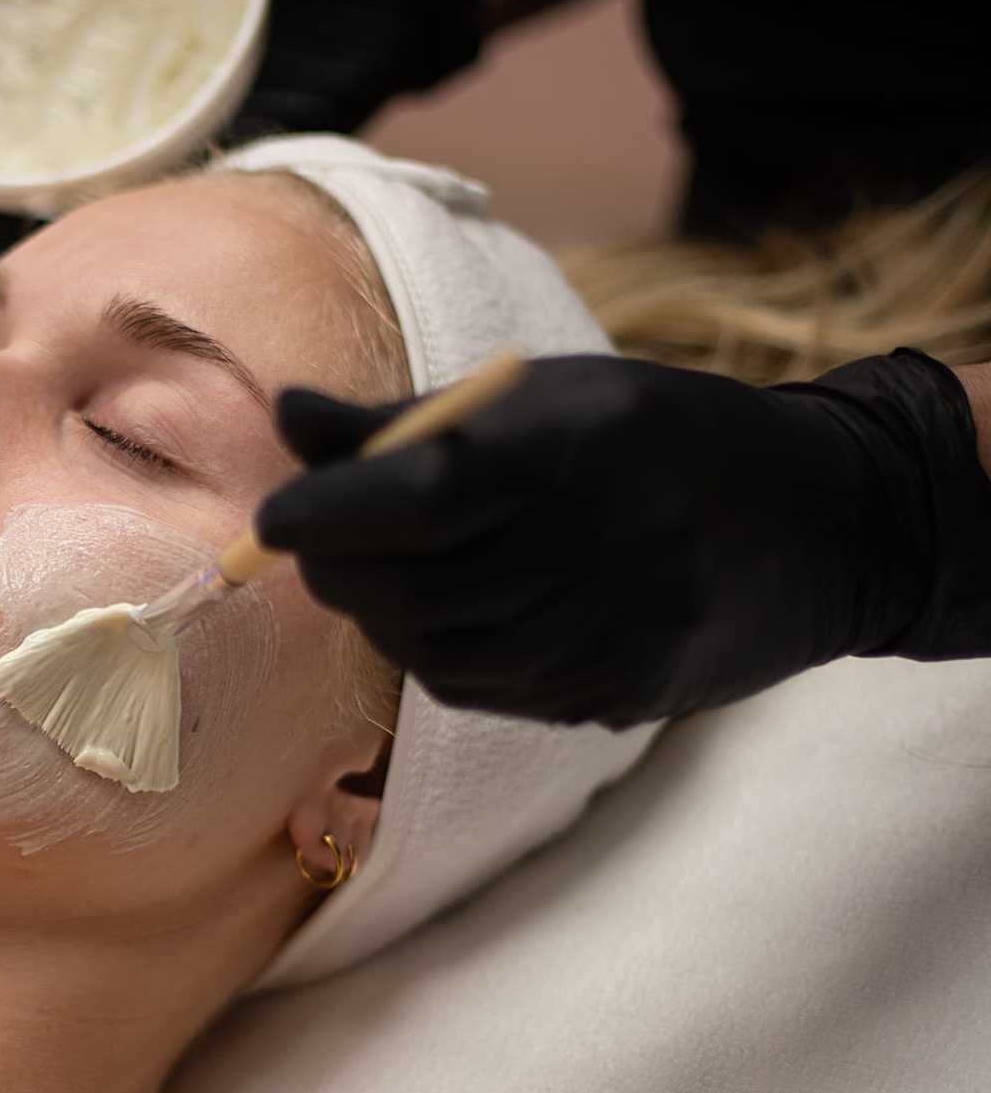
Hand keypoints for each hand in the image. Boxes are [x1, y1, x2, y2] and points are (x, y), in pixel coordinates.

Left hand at [254, 349, 985, 728]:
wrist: (818, 522)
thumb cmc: (653, 436)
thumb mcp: (542, 396)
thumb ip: (405, 419)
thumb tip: (286, 418)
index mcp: (575, 451)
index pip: (417, 493)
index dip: (328, 510)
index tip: (276, 514)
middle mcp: (594, 550)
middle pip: (412, 584)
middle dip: (336, 566)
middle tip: (311, 538)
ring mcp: (605, 637)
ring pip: (432, 648)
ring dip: (379, 612)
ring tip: (381, 567)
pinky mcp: (609, 696)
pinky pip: (477, 688)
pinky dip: (431, 651)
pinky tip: (441, 611)